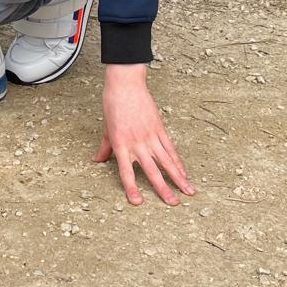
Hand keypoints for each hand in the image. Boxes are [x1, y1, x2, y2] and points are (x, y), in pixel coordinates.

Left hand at [93, 63, 194, 205]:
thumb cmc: (112, 103)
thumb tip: (97, 160)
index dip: (131, 187)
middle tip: (172, 203)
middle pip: (152, 170)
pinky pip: (170, 148)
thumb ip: (104, 147)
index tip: (137, 202)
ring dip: (178, 178)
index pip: (126, 171)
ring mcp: (150, 136)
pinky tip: (184, 172)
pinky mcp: (159, 128)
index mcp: (120, 144)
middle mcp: (136, 142)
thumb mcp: (105, 127)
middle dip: (163, 188)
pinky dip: (178, 161)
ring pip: (166, 161)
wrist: (125, 83)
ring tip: (188, 191)